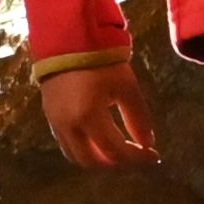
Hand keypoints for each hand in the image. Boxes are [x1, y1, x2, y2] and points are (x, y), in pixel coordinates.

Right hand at [40, 62, 157, 170]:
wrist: (66, 39)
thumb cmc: (100, 60)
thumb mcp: (126, 87)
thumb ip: (138, 118)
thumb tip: (148, 144)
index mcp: (89, 116)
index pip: (116, 151)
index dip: (138, 158)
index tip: (154, 156)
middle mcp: (69, 126)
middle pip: (93, 162)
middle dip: (118, 165)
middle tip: (136, 158)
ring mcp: (56, 123)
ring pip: (76, 157)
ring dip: (99, 161)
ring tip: (119, 153)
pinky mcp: (49, 117)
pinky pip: (67, 145)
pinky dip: (85, 150)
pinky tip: (100, 141)